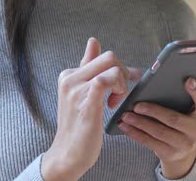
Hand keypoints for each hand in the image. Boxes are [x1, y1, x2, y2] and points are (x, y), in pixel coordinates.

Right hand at [42, 38, 142, 180]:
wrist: (68, 154)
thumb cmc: (78, 125)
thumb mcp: (82, 93)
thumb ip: (88, 68)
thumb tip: (93, 41)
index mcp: (69, 74)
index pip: (101, 56)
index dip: (119, 67)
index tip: (127, 80)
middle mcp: (70, 78)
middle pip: (109, 56)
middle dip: (124, 72)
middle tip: (122, 92)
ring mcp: (76, 89)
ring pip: (112, 65)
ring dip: (123, 82)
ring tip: (116, 100)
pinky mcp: (87, 102)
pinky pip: (106, 80)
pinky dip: (118, 87)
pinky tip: (113, 104)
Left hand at [117, 77, 195, 178]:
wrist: (184, 148)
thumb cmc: (183, 117)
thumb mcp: (188, 107)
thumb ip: (180, 94)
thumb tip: (156, 81)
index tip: (188, 80)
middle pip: (174, 119)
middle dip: (153, 111)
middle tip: (136, 105)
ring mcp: (185, 144)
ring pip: (159, 132)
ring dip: (140, 123)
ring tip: (126, 115)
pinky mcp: (171, 153)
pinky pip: (150, 143)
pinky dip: (136, 134)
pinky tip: (126, 127)